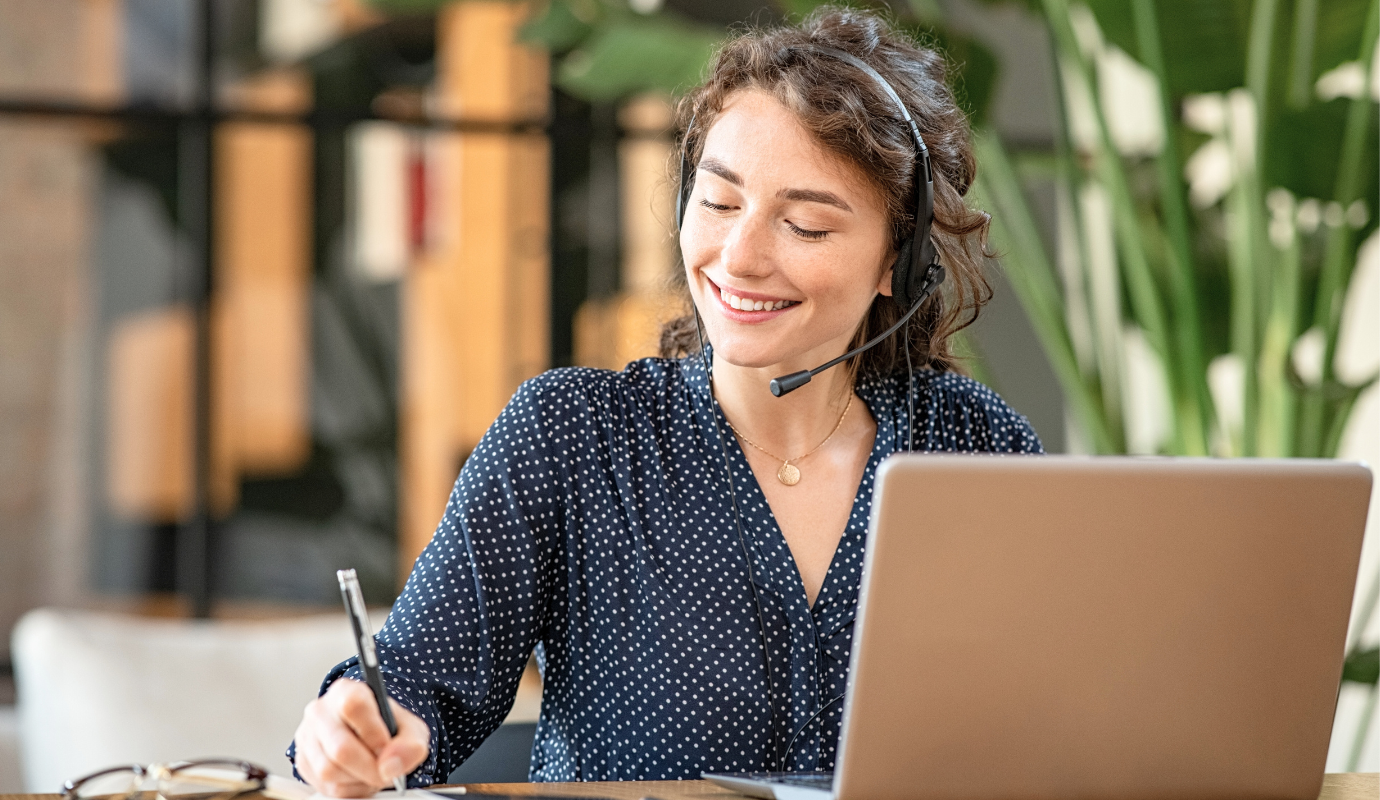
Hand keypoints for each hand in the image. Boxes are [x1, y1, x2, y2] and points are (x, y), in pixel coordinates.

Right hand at [294, 678, 430, 797]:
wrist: (371, 735)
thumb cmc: (387, 727)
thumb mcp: (410, 729)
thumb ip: (410, 744)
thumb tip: (391, 765)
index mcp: (346, 691)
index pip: (353, 706)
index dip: (373, 733)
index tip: (387, 748)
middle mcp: (321, 711)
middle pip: (340, 748)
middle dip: (370, 768)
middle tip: (385, 771)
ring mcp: (308, 737)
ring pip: (329, 770)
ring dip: (358, 780)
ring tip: (373, 771)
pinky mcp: (303, 762)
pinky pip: (324, 786)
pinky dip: (348, 789)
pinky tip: (359, 777)